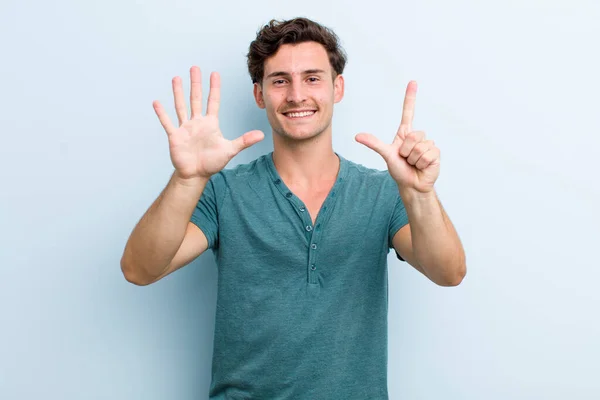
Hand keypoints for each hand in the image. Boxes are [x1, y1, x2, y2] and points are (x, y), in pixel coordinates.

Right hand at [153, 66, 264, 180]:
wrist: (196, 175)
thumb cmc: (211, 163)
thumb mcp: (230, 150)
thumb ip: (244, 140)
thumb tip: (262, 135)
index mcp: (210, 124)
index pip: (213, 101)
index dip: (214, 88)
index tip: (214, 73)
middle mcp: (197, 123)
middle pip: (196, 98)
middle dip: (196, 83)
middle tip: (195, 68)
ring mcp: (185, 128)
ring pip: (181, 106)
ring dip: (178, 92)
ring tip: (176, 78)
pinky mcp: (175, 136)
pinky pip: (167, 122)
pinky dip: (162, 113)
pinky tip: (157, 102)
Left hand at [355, 81, 439, 193]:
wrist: (412, 185)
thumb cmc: (399, 170)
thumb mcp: (386, 155)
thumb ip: (374, 144)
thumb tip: (357, 136)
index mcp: (405, 134)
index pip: (408, 112)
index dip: (410, 97)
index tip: (413, 82)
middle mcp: (417, 137)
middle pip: (413, 135)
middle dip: (406, 150)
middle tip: (406, 159)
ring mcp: (427, 144)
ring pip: (419, 146)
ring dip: (413, 158)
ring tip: (413, 163)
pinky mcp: (435, 153)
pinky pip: (427, 154)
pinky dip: (421, 163)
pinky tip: (422, 166)